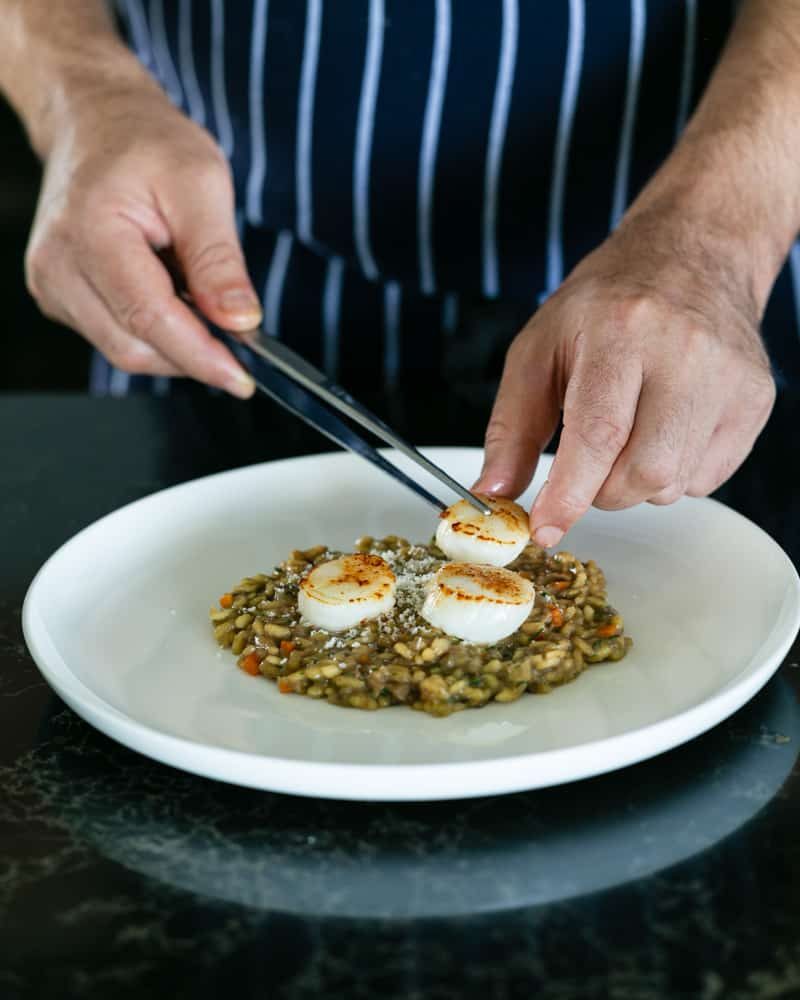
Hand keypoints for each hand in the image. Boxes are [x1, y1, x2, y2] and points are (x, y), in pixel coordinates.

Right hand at [25, 79, 260, 395]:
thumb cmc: (145, 141)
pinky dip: (154, 330)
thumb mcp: (202, 184)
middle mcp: (59, 264)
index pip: (149, 318)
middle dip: (192, 353)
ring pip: (125, 350)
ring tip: (193, 290)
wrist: (96, 121)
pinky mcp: (58, 296)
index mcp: (92, 230)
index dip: (200, 356)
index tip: (242, 379)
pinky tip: (168, 292)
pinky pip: (115, 337)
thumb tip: (239, 320)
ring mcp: (52, 284)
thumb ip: (219, 260)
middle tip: (236, 332)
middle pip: (135, 347)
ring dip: (174, 341)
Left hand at [474, 209, 775, 547]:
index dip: (569, 494)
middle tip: (586, 462)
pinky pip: (706, 479)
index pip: (599, 434)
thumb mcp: (537, 350)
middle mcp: (684, 353)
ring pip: (674, 483)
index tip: (545, 530)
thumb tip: (493, 494)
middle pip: (644, 472)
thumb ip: (512, 428)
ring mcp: (729, 378)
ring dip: (635, 482)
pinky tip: (662, 429)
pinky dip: (672, 473)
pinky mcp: (755, 400)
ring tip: (627, 431)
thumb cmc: (604, 305)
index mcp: (620, 332)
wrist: (691, 255)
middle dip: (601, 491)